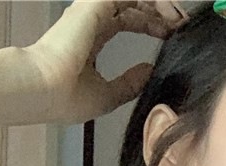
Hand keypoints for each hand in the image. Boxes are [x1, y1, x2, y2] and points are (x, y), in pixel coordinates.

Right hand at [28, 1, 187, 125]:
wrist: (43, 90)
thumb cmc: (66, 97)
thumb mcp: (108, 95)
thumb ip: (128, 83)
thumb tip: (149, 71)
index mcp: (92, 37)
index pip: (127, 20)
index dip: (152, 25)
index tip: (173, 38)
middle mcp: (92, 19)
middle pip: (134, 5)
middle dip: (161, 13)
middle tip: (182, 26)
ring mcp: (93, 9)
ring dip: (161, 4)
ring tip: (180, 19)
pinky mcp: (96, 4)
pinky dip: (154, 2)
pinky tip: (170, 15)